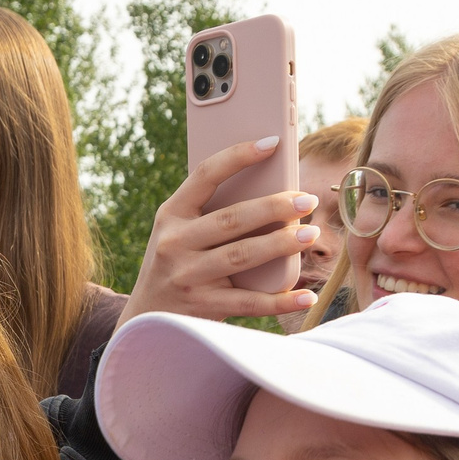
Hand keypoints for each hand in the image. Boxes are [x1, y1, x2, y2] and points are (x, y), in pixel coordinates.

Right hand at [122, 136, 321, 323]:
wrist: (147, 316)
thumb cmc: (177, 263)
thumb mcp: (180, 232)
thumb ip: (212, 213)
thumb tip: (273, 190)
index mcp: (171, 214)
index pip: (206, 175)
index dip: (239, 156)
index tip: (274, 143)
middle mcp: (174, 243)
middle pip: (232, 218)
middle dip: (274, 206)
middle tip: (307, 200)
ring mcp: (187, 276)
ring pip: (242, 256)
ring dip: (281, 245)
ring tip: (311, 235)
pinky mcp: (201, 307)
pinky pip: (248, 302)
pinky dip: (280, 301)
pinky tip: (306, 296)